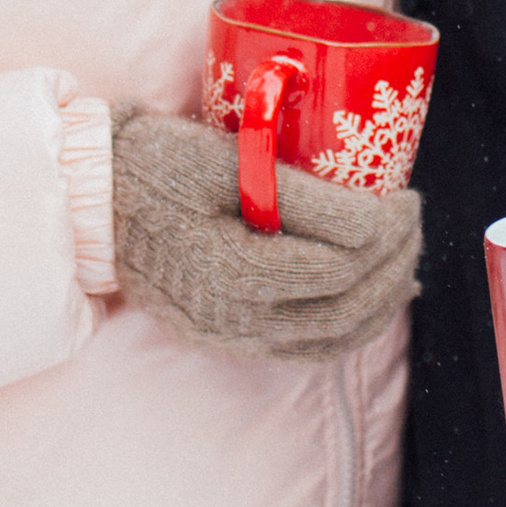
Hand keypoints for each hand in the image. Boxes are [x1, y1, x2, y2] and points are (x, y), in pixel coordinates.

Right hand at [112, 109, 420, 361]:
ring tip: (408, 263)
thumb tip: (370, 212)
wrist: (91, 206)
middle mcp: (237, 315)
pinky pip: (307, 348)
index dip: (387, 228)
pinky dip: (352, 329)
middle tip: (415, 221)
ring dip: (384, 300)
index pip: (341, 257)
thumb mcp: (221, 158)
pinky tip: (375, 305)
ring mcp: (233, 335)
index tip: (406, 194)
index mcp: (234, 266)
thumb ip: (294, 188)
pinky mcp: (230, 339)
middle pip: (348, 300)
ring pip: (335, 334)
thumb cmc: (153, 165)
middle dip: (397, 260)